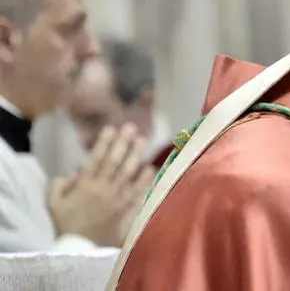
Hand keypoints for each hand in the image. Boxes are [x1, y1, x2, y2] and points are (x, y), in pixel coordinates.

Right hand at [48, 124, 154, 246]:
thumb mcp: (54, 203)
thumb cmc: (66, 223)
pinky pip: (136, 192)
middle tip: (131, 128)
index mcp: (84, 186)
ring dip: (135, 155)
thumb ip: (59, 184)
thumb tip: (76, 170)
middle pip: (114, 162)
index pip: (95, 159)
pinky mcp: (124, 208)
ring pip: (127, 173)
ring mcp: (115, 198)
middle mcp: (102, 189)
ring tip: (142, 140)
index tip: (110, 128)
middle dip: (123, 143)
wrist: (78, 247)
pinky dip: (144, 179)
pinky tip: (150, 167)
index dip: (103, 143)